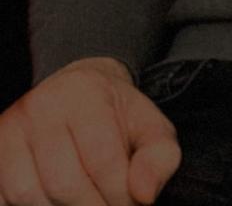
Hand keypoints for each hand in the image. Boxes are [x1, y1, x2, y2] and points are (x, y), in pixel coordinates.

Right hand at [0, 57, 180, 204]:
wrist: (79, 93)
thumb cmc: (117, 118)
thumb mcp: (150, 128)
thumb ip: (159, 158)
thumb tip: (144, 195)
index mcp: (87, 94)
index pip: (102, 158)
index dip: (119, 195)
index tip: (130, 203)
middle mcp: (44, 106)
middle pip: (64, 182)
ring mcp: (13, 129)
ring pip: (29, 194)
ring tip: (82, 201)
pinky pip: (3, 197)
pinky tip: (55, 201)